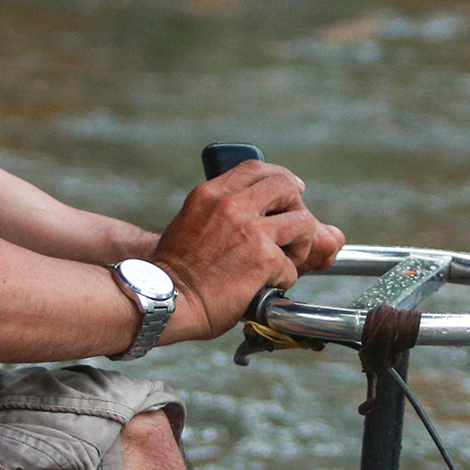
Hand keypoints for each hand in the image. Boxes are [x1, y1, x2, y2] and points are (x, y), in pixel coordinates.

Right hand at [150, 161, 347, 340]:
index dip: (280, 176)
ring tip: (285, 263)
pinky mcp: (264, 258)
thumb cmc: (177, 273)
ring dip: (300, 245)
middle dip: (297, 208)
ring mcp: (250, 231)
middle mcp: (231, 206)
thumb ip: (221, 212)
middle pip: (285, 186)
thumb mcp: (191, 223)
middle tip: (294, 231)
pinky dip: (284, 280)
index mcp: (210, 194)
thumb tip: (256, 215)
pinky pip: (291, 265)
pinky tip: (267, 288)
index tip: (292, 189)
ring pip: (302, 223)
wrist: (167, 301)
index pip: (255, 168)